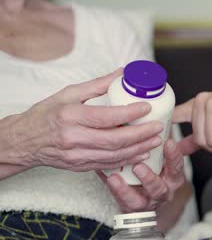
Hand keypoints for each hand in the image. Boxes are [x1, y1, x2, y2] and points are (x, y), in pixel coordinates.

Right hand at [7, 69, 162, 171]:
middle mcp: (73, 138)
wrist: (24, 141)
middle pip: (114, 140)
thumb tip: (123, 73)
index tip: (147, 108)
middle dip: (140, 135)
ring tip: (155, 141)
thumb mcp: (69, 93)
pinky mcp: (79, 166)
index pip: (106, 116)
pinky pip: (108, 165)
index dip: (129, 113)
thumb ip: (98, 84)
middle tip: (158, 127)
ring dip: (138, 149)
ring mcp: (76, 155)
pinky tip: (141, 154)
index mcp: (71, 116)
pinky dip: (127, 160)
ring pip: (114, 156)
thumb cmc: (46, 114)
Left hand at [98, 139, 185, 211]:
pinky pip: (125, 201)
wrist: (142, 199)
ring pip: (144, 197)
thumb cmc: (150, 171)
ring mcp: (150, 200)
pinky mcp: (134, 207)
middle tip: (140, 165)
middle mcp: (165, 188)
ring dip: (133, 186)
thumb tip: (147, 113)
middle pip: (163, 185)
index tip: (168, 142)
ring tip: (120, 176)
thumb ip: (154, 143)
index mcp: (172, 174)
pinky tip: (109, 179)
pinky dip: (116, 190)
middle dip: (152, 176)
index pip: (177, 164)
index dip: (174, 154)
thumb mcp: (158, 158)